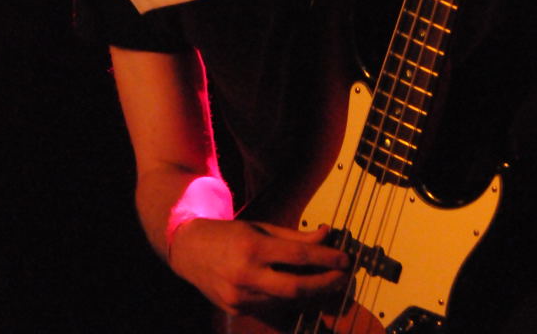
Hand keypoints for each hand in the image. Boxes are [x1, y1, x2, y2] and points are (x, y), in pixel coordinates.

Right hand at [168, 217, 350, 317]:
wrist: (190, 250)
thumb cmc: (230, 234)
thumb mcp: (261, 228)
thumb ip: (294, 236)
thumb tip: (326, 235)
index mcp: (253, 248)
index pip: (298, 257)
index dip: (326, 260)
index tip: (345, 259)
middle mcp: (246, 275)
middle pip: (295, 288)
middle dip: (324, 285)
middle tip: (343, 278)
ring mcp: (240, 296)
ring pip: (285, 301)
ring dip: (310, 294)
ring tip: (328, 284)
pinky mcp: (236, 309)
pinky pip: (270, 307)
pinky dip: (289, 300)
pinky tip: (302, 292)